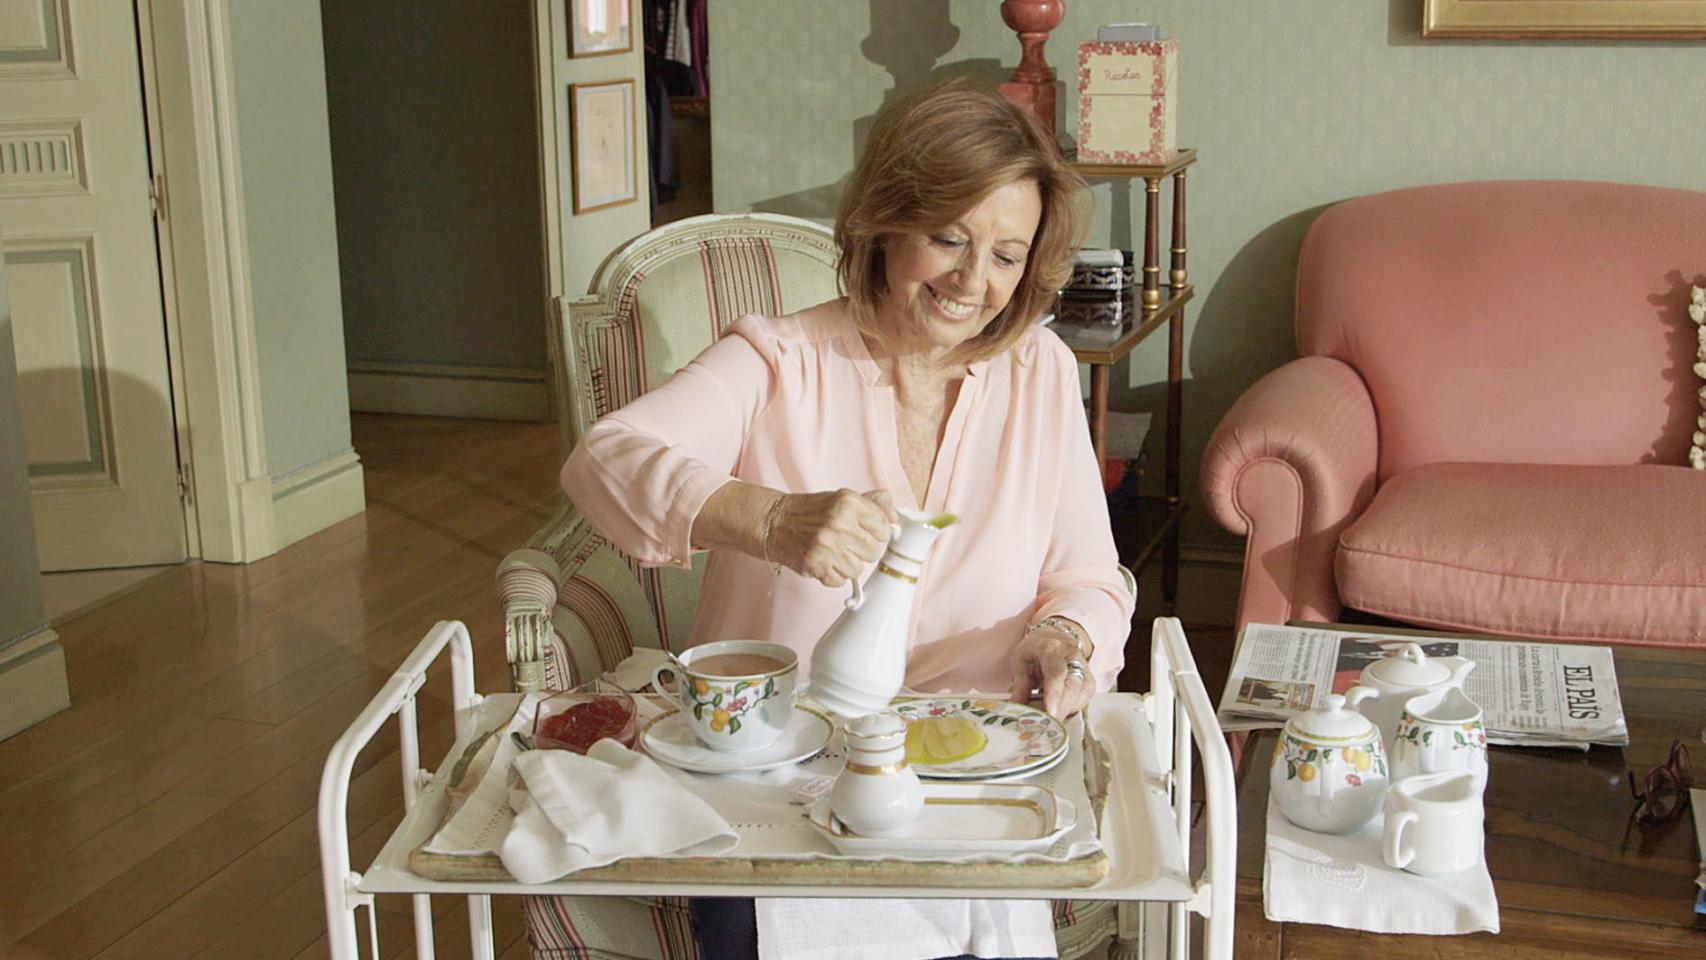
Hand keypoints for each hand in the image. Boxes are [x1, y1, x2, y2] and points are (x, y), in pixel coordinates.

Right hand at [767, 489, 897, 587]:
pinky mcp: (815, 565)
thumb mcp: (843, 498)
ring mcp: (826, 545)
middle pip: (873, 552)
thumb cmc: (811, 511)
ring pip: (858, 569)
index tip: (864, 532)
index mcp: (848, 502)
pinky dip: (832, 574)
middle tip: (844, 541)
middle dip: (861, 549)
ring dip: (846, 564)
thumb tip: (897, 518)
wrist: (774, 522)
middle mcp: (839, 523)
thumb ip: (874, 504)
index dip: (875, 533)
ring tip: (831, 551)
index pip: (884, 528)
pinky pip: (840, 580)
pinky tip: (822, 560)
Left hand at [1008, 623, 1093, 718]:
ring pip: (1083, 694)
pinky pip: (1085, 699)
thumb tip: (1015, 706)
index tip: (1050, 714)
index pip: (1056, 673)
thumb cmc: (1035, 650)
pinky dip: (1072, 710)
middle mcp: (1073, 657)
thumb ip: (1019, 683)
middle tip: (1048, 725)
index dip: (1054, 695)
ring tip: (1051, 721)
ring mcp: (1085, 668)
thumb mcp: (1020, 659)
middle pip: (1073, 686)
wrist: (1055, 638)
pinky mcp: (1090, 680)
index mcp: (1052, 649)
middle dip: (1061, 709)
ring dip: (1067, 711)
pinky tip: (1060, 714)